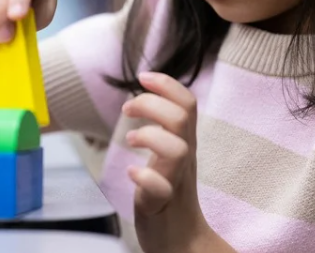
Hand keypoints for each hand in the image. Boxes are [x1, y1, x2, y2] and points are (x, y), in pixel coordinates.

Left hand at [123, 72, 234, 252]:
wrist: (181, 239)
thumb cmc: (169, 191)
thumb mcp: (168, 153)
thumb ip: (163, 128)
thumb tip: (145, 98)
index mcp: (185, 141)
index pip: (188, 103)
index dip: (167, 83)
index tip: (143, 77)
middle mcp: (185, 157)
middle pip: (181, 118)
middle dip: (151, 103)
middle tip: (127, 109)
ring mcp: (176, 180)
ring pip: (176, 150)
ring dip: (148, 136)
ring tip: (130, 140)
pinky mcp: (164, 204)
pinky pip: (161, 188)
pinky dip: (144, 176)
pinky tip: (132, 172)